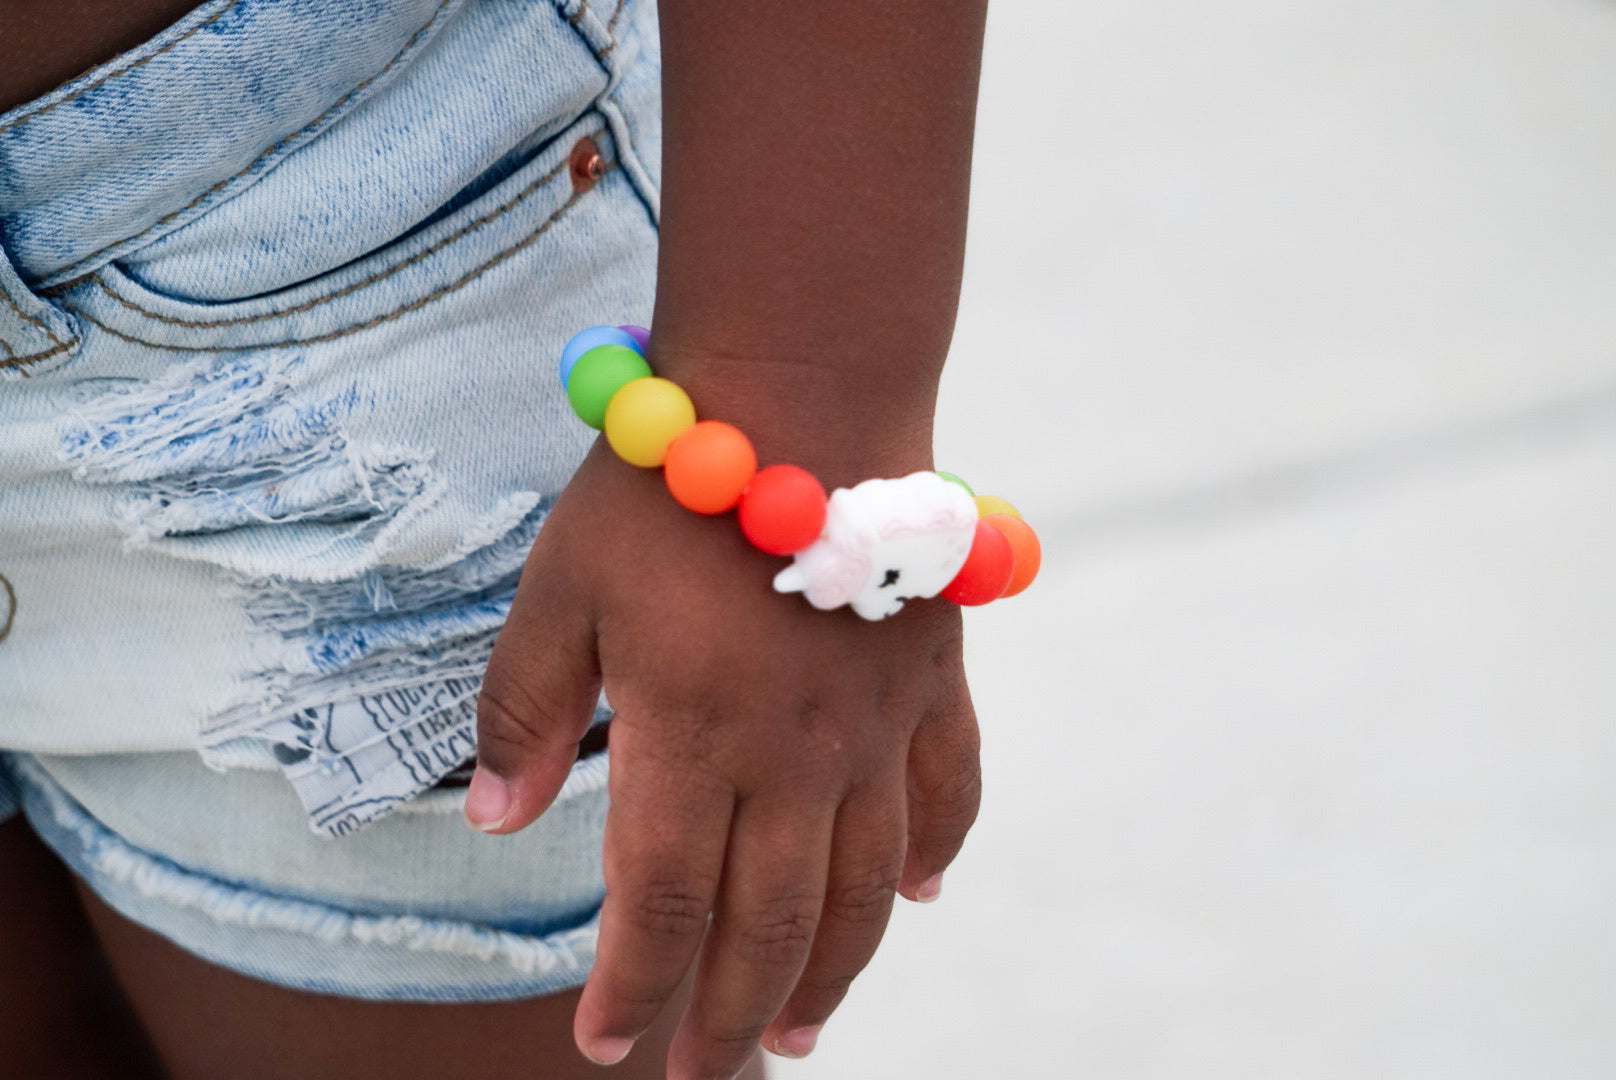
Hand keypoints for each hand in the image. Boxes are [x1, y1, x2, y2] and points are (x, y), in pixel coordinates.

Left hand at [469, 439, 981, 1078]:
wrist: (801, 392)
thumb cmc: (663, 486)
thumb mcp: (559, 588)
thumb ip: (525, 709)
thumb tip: (493, 819)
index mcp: (692, 736)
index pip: (661, 906)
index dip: (633, 989)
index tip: (605, 1043)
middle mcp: (795, 753)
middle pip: (768, 925)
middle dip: (728, 1017)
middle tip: (703, 1073)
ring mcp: (877, 723)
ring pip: (865, 889)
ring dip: (830, 974)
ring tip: (800, 1034)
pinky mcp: (931, 681)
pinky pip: (950, 792)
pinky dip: (936, 855)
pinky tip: (920, 899)